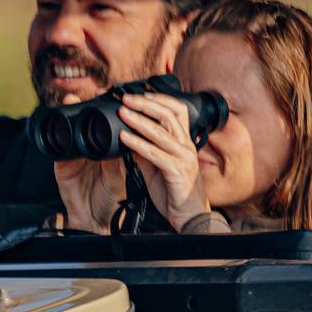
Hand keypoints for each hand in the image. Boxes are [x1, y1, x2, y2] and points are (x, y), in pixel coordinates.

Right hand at [47, 92, 123, 232]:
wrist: (95, 220)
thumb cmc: (109, 199)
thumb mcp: (117, 178)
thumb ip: (117, 162)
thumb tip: (123, 141)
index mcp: (104, 150)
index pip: (103, 126)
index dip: (103, 111)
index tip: (106, 96)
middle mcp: (87, 150)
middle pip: (82, 124)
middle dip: (81, 106)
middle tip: (81, 93)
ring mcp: (73, 157)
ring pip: (68, 131)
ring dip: (68, 115)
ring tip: (70, 101)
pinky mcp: (62, 167)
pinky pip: (57, 151)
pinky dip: (58, 139)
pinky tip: (59, 130)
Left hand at [118, 93, 210, 228]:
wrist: (189, 216)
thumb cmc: (175, 192)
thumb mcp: (157, 167)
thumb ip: (146, 152)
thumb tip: (128, 138)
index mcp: (184, 142)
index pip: (177, 110)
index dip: (159, 99)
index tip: (139, 94)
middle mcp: (186, 146)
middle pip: (169, 115)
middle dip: (146, 104)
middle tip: (126, 99)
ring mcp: (183, 158)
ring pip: (161, 132)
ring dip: (139, 120)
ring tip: (122, 113)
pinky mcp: (176, 171)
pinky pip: (155, 153)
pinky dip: (138, 143)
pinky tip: (124, 138)